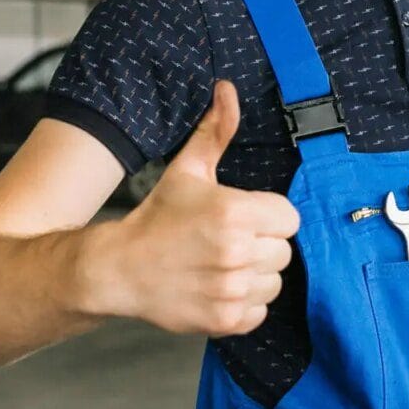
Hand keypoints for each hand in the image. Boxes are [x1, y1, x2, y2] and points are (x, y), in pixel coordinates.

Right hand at [81, 80, 299, 336]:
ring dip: (255, 275)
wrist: (119, 268)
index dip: (268, 216)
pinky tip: (219, 287)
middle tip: (229, 241)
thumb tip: (228, 90)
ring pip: (274, 282)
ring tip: (223, 264)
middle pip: (284, 251)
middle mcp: (237, 252)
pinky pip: (261, 311)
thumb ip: (215, 132)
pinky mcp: (226, 319)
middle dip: (261, 244)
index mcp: (234, 212)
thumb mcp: (187, 169)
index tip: (244, 217)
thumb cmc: (158, 216)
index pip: (289, 218)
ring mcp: (231, 289)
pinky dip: (245, 303)